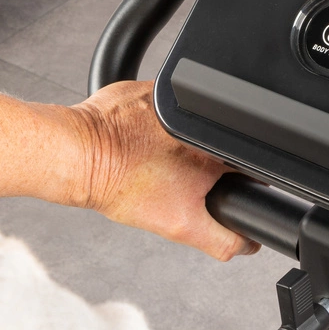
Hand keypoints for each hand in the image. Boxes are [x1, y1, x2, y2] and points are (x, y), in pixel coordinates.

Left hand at [68, 81, 258, 260]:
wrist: (79, 155)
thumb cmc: (121, 183)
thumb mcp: (181, 226)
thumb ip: (222, 239)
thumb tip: (249, 244)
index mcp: (215, 148)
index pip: (245, 160)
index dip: (235, 178)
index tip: (211, 185)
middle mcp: (200, 117)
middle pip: (217, 142)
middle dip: (203, 161)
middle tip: (173, 174)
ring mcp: (174, 97)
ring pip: (188, 125)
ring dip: (177, 141)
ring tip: (153, 157)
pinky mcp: (149, 86)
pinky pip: (162, 107)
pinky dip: (152, 124)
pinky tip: (139, 138)